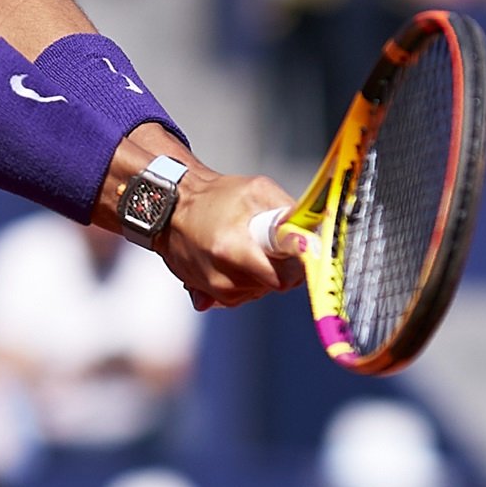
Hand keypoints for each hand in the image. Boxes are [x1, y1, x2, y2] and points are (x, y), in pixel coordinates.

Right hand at [159, 167, 303, 310]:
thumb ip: (288, 211)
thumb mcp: (256, 191)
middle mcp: (222, 276)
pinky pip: (244, 294)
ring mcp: (215, 290)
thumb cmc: (215, 196)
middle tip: (270, 243)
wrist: (171, 208)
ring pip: (261, 291)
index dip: (297, 264)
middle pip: (276, 285)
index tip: (298, 251)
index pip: (284, 277)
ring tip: (246, 246)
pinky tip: (234, 258)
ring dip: (263, 272)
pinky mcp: (209, 296)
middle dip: (280, 266)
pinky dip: (246, 279)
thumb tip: (314, 232)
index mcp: (233, 250)